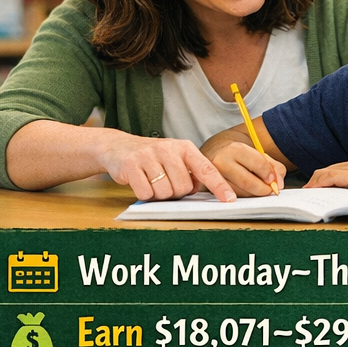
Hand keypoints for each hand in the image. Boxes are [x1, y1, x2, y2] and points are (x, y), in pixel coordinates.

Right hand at [99, 133, 235, 201]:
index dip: (219, 186)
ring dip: (159, 194)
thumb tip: (201, 190)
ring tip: (152, 181)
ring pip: (164, 192)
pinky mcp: (131, 165)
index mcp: (184, 147)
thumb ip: (190, 172)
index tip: (229, 200)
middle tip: (165, 183)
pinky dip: (144, 195)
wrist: (118, 146)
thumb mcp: (175, 158)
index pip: (206, 169)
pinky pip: (145, 193)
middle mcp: (168, 149)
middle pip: (183, 187)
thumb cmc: (152, 157)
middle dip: (175, 192)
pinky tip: (140, 183)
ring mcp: (148, 156)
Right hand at [206, 140, 286, 197]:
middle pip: (247, 182)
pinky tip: (243, 189)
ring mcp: (212, 177)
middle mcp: (221, 162)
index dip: (269, 174)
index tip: (272, 179)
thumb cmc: (239, 153)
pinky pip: (230, 197)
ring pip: (239, 192)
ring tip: (255, 187)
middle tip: (268, 189)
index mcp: (234, 149)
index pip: (257, 163)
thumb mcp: (257, 152)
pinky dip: (242, 196)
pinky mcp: (208, 188)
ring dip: (252, 194)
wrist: (215, 150)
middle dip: (262, 189)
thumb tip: (279, 184)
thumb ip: (273, 166)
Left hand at [305, 159, 347, 195]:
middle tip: (304, 194)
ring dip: (312, 184)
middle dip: (313, 182)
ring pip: (324, 174)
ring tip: (303, 196)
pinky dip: (317, 185)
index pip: (336, 171)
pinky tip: (310, 192)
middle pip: (326, 171)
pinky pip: (328, 178)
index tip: (315, 190)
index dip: (323, 180)